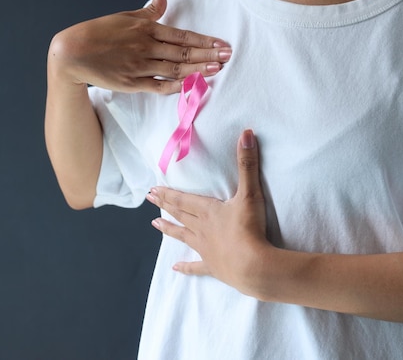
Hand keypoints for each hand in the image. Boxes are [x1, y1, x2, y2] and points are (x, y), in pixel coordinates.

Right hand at [48, 0, 231, 94]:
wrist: (72, 53)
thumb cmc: (100, 32)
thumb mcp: (126, 16)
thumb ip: (150, 9)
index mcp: (146, 30)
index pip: (183, 35)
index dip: (205, 40)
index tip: (222, 44)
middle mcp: (146, 47)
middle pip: (184, 52)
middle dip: (208, 54)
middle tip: (228, 56)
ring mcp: (140, 66)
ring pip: (175, 69)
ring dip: (197, 69)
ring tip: (217, 69)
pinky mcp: (133, 83)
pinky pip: (160, 86)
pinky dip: (177, 86)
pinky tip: (193, 84)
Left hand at [146, 130, 269, 294]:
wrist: (253, 265)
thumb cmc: (250, 228)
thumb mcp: (250, 193)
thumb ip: (247, 164)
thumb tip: (246, 133)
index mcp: (208, 211)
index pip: (184, 199)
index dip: (169, 193)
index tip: (153, 189)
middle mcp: (202, 229)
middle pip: (180, 214)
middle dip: (165, 205)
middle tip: (149, 199)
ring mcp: (205, 249)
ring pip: (183, 236)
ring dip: (169, 229)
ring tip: (155, 225)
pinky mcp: (213, 266)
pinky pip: (196, 267)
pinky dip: (186, 267)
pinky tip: (175, 269)